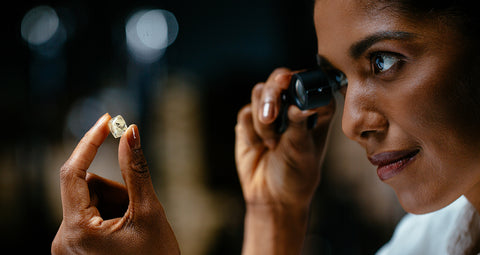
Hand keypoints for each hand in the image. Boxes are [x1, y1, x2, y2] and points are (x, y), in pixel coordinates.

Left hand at [52, 114, 179, 254]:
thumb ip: (136, 170)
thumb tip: (130, 132)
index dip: (90, 142)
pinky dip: (111, 215)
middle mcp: (62, 239)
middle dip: (116, 191)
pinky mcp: (74, 248)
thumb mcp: (149, 212)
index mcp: (76, 231)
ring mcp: (67, 246)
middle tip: (139, 210)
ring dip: (116, 203)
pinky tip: (127, 234)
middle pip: (88, 188)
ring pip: (90, 200)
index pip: (73, 173)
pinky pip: (89, 214)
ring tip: (135, 227)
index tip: (107, 120)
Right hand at [235, 68, 335, 208]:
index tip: (287, 83)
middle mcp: (293, 104)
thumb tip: (300, 106)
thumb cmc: (296, 174)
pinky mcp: (250, 121)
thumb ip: (299, 125)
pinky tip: (259, 147)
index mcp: (315, 108)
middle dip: (271, 96)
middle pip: (279, 78)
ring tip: (271, 143)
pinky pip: (245, 113)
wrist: (271, 196)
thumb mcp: (302, 150)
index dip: (297, 78)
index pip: (308, 80)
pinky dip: (250, 131)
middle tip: (270, 117)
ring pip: (259, 92)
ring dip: (262, 119)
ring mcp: (271, 111)